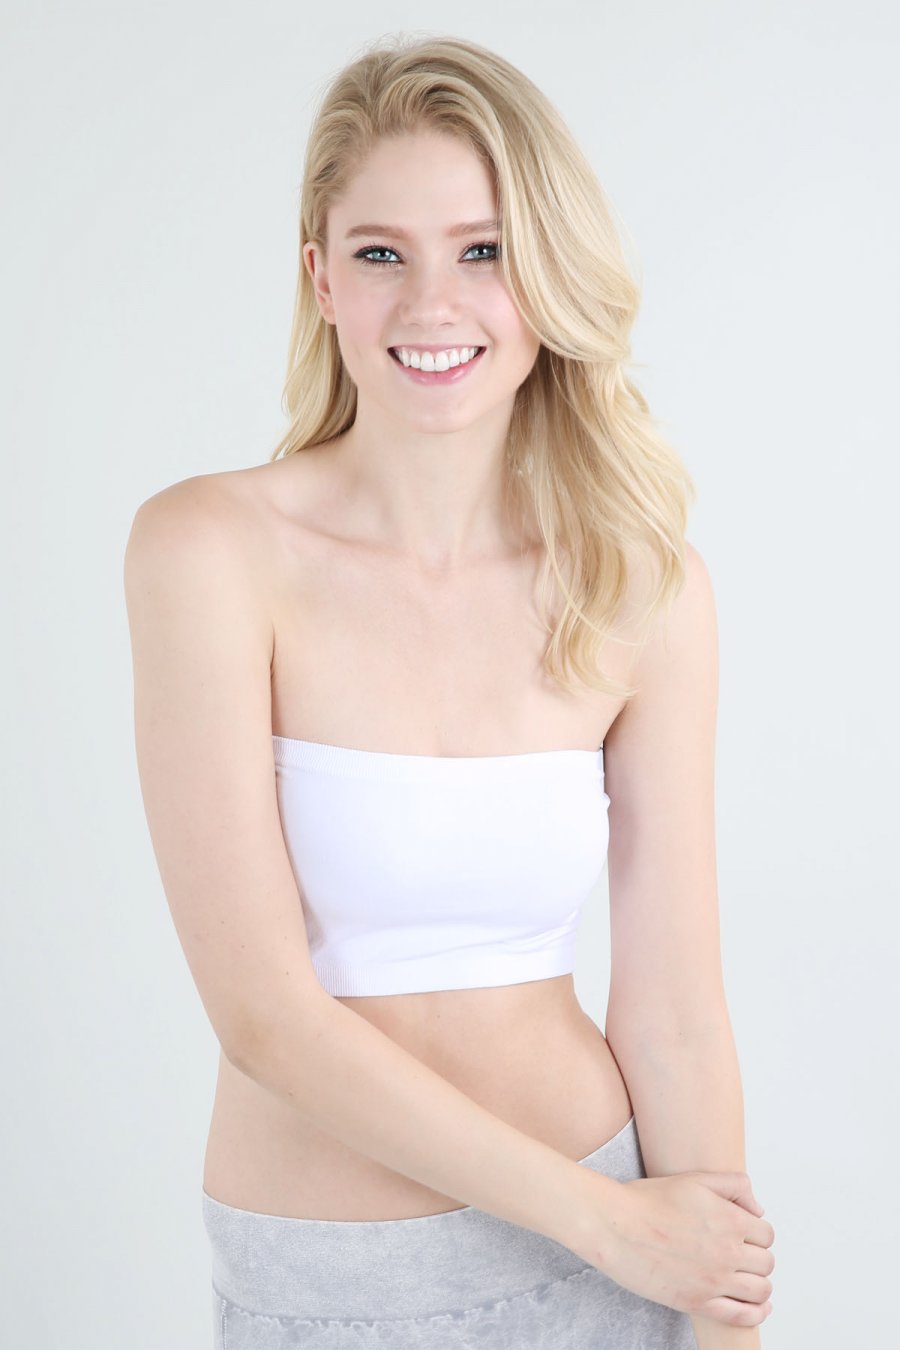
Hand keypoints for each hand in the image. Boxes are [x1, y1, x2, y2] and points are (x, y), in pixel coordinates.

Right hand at [579, 1170, 774, 1327]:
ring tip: (746, 1279)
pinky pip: (742, 1316)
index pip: (767, 1235)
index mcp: (730, 1220)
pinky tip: (756, 1308)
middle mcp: (727, 1252)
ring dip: (758, 1285)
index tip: (745, 1236)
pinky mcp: (698, 1302)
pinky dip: (756, 1314)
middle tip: (741, 1256)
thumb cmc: (648, 1200)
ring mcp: (714, 1280)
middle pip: (766, 1263)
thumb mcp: (694, 1179)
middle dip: (757, 1258)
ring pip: (760, 1291)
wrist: (615, 1225)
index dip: (757, 1235)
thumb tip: (757, 1208)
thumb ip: (733, 1185)